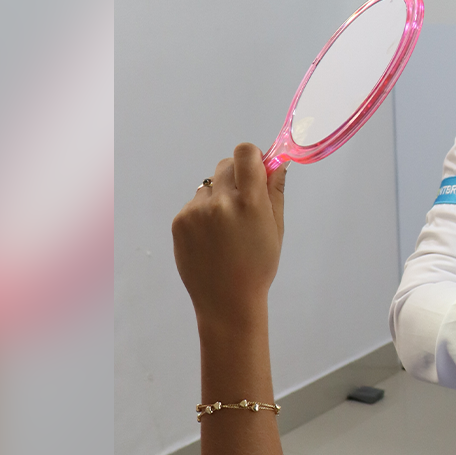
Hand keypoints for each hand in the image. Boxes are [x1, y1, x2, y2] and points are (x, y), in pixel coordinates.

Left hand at [172, 143, 287, 326]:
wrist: (227, 301)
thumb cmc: (258, 267)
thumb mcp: (275, 230)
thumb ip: (274, 192)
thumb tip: (276, 162)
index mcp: (250, 203)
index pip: (245, 153)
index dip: (252, 157)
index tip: (256, 170)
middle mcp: (221, 202)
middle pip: (226, 165)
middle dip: (236, 177)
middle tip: (243, 203)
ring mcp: (196, 211)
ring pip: (209, 185)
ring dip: (218, 197)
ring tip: (225, 229)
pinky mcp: (179, 221)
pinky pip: (194, 203)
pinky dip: (203, 214)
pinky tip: (211, 238)